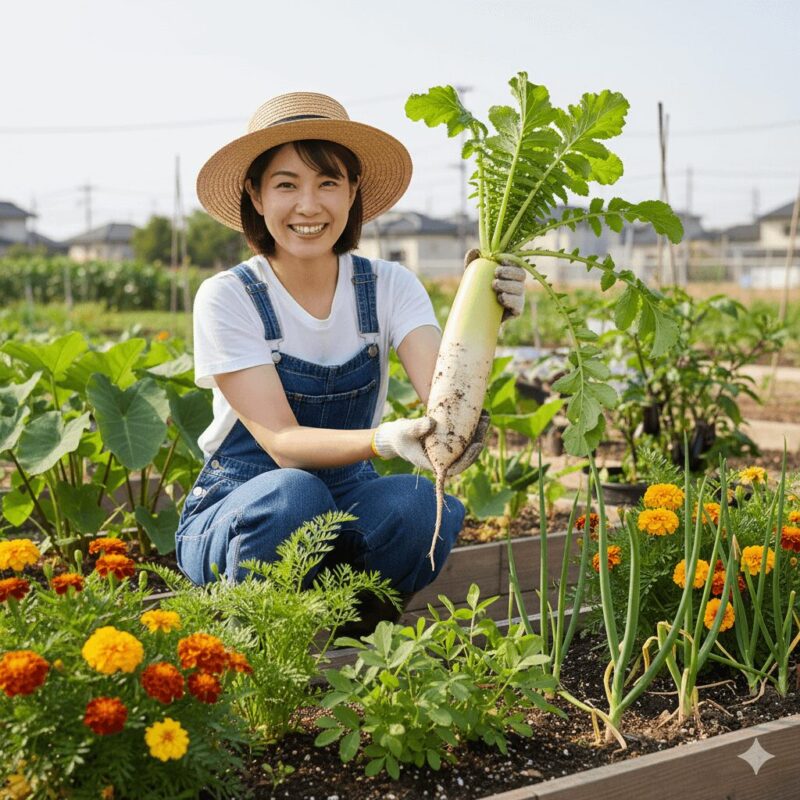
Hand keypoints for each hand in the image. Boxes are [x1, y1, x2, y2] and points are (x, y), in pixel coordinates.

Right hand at [372, 410, 490, 475]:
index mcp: (434, 463)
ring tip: (485, 416)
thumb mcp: (406, 430)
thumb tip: (432, 423)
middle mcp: (444, 459)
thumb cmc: (400, 435)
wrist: (397, 435)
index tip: (477, 445)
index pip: (456, 467)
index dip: (468, 459)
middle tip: (485, 423)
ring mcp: (447, 451)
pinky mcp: (449, 442)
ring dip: (478, 432)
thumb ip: (417, 428)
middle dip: (478, 440)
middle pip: (466, 455)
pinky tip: (478, 414)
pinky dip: (472, 427)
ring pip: (467, 446)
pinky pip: (464, 437)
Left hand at [464, 249, 526, 321]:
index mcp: (512, 274)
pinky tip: (501, 297)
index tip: (501, 261)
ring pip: (519, 289)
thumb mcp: (474, 276)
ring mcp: (518, 298)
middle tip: (496, 273)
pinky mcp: (516, 311)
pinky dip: (511, 300)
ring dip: (508, 285)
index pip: (517, 264)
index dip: (511, 261)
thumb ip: (473, 262)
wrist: (477, 315)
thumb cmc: (478, 291)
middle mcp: (518, 285)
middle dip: (509, 272)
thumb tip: (475, 251)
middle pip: (521, 275)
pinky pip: (518, 306)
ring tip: (495, 285)